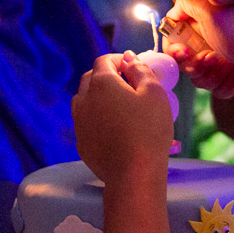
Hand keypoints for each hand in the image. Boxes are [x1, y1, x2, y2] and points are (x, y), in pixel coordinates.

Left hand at [72, 52, 172, 184]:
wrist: (134, 175)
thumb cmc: (149, 130)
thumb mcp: (154, 93)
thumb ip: (140, 70)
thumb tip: (128, 57)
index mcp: (101, 83)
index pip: (104, 60)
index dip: (119, 60)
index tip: (134, 67)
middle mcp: (83, 99)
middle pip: (91, 78)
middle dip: (108, 75)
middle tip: (129, 84)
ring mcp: (79, 122)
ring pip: (84, 100)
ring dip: (99, 96)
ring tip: (120, 106)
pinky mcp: (81, 143)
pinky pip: (86, 122)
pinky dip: (97, 118)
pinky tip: (114, 129)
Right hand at [165, 0, 233, 92]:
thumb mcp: (206, 7)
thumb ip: (184, 2)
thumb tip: (172, 10)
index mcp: (199, 24)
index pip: (172, 42)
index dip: (174, 50)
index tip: (184, 52)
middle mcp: (207, 42)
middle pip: (184, 64)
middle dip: (195, 65)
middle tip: (212, 57)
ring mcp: (219, 61)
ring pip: (199, 80)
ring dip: (212, 75)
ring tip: (228, 64)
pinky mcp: (230, 78)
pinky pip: (216, 90)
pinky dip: (226, 84)